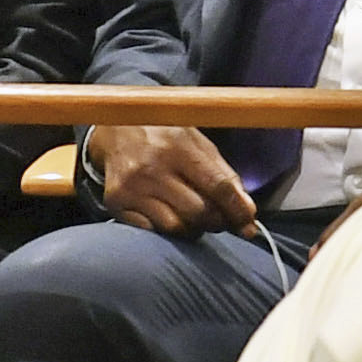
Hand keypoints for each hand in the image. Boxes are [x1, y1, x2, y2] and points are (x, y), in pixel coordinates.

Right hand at [88, 125, 256, 236]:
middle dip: (216, 222)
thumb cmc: (164, 137)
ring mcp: (131, 186)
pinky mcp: (115, 201)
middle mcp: (151, 167)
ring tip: (191, 216)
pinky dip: (165, 229)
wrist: (114, 130)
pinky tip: (166, 214)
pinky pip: (151, 231)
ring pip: (177, 227)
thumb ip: (225, 176)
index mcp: (177, 146)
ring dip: (192, 228)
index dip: (238, 211)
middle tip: (216, 218)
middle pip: (200, 213)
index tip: (247, 224)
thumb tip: (248, 214)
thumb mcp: (197, 144)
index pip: (220, 188)